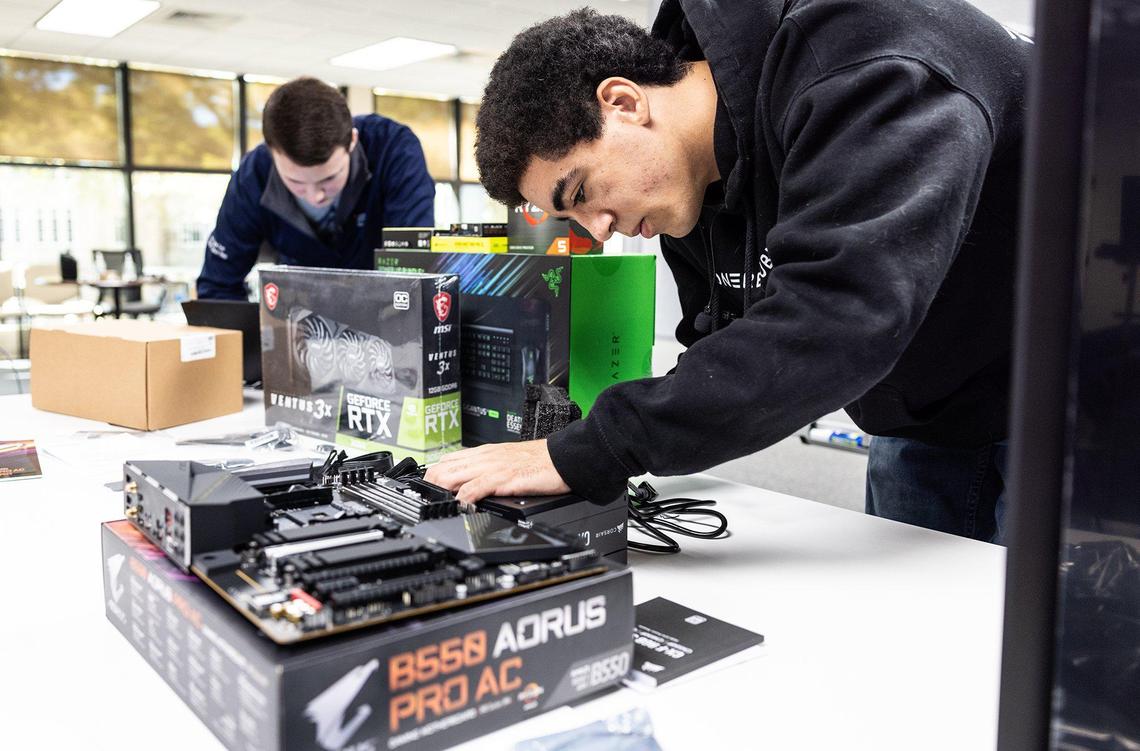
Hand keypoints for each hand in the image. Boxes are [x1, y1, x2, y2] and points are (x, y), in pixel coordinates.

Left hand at [424, 439, 569, 504]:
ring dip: (440, 491)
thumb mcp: (508, 462)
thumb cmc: (540, 462)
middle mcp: (484, 457)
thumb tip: (472, 486)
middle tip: (427, 501)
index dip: (433, 475)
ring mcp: (492, 466)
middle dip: (430, 485)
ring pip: (453, 475)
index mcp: (484, 453)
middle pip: (443, 467)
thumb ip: (489, 470)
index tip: (428, 490)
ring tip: (437, 505)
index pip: (448, 460)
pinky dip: (463, 499)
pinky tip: (461, 508)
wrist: (562, 458)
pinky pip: (475, 487)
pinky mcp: (503, 478)